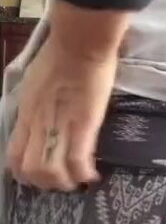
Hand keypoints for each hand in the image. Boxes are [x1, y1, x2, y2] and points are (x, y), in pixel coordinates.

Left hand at [6, 36, 116, 190]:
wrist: (80, 40)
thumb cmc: (61, 51)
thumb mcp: (36, 80)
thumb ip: (37, 100)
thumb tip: (43, 109)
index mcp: (25, 112)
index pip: (14, 155)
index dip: (23, 172)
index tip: (38, 174)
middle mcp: (37, 124)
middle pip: (30, 169)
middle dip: (45, 183)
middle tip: (61, 181)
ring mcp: (59, 125)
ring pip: (51, 172)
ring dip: (64, 182)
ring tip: (77, 181)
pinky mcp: (83, 124)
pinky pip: (78, 160)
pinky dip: (84, 173)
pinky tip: (92, 175)